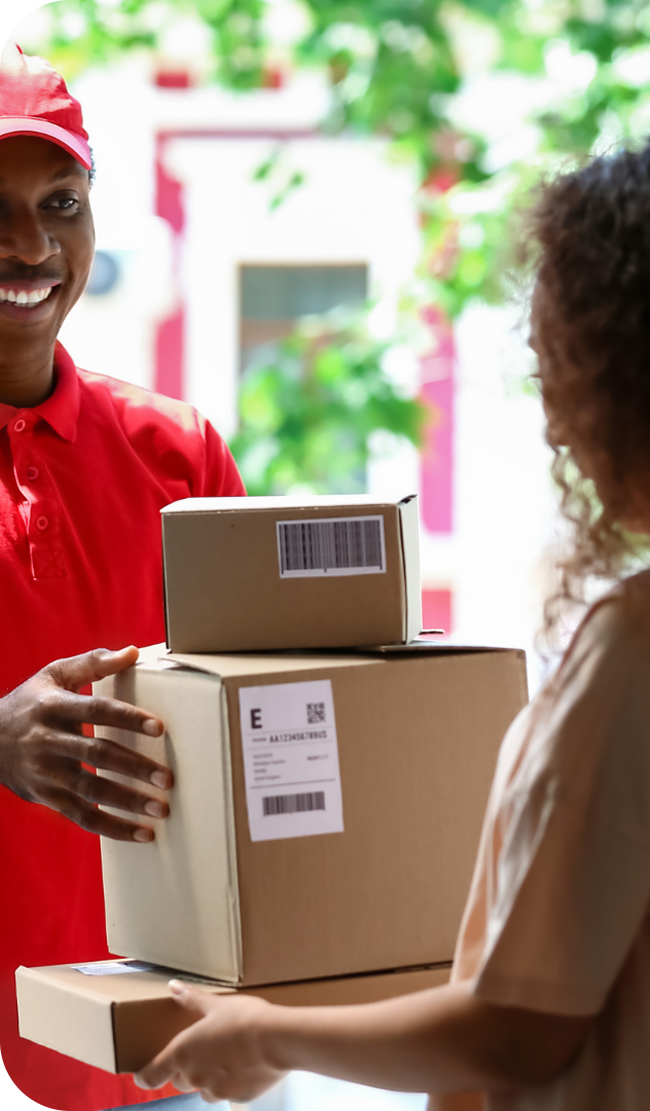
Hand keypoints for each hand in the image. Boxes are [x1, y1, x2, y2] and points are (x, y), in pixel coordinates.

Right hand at [0, 646, 171, 840]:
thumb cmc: (30, 703)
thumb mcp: (53, 676)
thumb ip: (93, 663)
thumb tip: (133, 652)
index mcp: (54, 706)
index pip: (96, 710)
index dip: (128, 718)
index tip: (159, 728)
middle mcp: (48, 740)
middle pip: (96, 754)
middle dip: (134, 767)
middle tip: (167, 779)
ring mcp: (46, 772)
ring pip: (90, 790)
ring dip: (128, 802)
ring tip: (160, 810)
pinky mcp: (46, 797)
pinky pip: (81, 817)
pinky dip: (112, 827)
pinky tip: (141, 833)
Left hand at [134, 981, 285, 1103]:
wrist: (275, 1039)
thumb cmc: (243, 1018)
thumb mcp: (215, 1004)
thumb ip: (191, 999)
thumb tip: (173, 987)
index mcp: (181, 1053)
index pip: (150, 1076)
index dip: (144, 1075)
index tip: (143, 1071)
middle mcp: (194, 1076)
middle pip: (179, 1080)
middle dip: (186, 1068)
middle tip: (202, 1048)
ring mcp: (216, 1091)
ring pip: (204, 1088)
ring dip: (209, 1077)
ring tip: (228, 1054)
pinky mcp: (237, 1098)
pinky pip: (228, 1092)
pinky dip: (232, 1082)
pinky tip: (246, 1063)